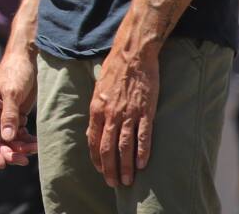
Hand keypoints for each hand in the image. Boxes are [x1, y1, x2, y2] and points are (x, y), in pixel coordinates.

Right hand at [0, 49, 38, 168]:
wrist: (28, 58)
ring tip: (34, 149)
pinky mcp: (17, 116)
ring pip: (10, 141)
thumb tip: (6, 138)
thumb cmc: (16, 71)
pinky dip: (27, 141)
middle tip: (24, 160)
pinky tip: (36, 144)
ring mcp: (5, 117)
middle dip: (10, 153)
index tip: (2, 163)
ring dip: (21, 149)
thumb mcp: (12, 92)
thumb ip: (9, 115)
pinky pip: (20, 135)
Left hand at [87, 48, 158, 186]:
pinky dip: (142, 152)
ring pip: (124, 146)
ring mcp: (128, 114)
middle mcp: (110, 114)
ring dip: (125, 166)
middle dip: (109, 168)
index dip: (97, 158)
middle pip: (107, 148)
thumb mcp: (98, 90)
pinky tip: (141, 165)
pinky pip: (143, 136)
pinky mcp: (145, 112)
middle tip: (113, 183)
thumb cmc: (114, 70)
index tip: (100, 170)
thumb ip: (96, 110)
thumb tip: (93, 129)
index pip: (93, 140)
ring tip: (126, 180)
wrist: (132, 55)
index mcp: (96, 109)